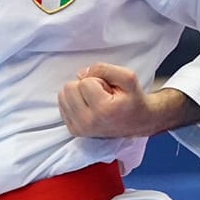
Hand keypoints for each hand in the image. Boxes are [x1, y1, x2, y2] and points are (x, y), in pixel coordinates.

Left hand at [58, 63, 185, 138]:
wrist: (137, 122)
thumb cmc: (132, 99)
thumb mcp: (127, 77)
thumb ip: (104, 69)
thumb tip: (80, 74)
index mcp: (102, 110)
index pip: (85, 81)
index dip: (98, 81)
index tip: (110, 91)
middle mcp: (87, 122)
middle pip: (69, 88)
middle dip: (85, 86)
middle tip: (102, 95)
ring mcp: (79, 128)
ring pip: (63, 96)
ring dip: (78, 94)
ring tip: (95, 101)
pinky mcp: (74, 131)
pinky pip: (62, 106)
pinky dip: (74, 103)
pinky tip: (89, 107)